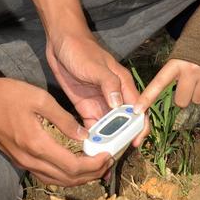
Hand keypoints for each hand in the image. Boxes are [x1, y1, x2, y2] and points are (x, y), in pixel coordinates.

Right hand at [0, 74, 111, 186]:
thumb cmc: (7, 94)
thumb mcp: (39, 98)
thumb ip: (63, 118)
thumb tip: (84, 135)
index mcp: (37, 145)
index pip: (72, 166)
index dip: (93, 165)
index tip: (108, 156)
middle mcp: (30, 160)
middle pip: (67, 179)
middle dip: (91, 174)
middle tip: (107, 163)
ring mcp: (23, 162)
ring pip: (56, 181)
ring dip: (78, 178)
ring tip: (95, 167)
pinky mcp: (19, 160)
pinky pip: (46, 176)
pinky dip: (63, 176)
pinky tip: (71, 166)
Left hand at [46, 31, 148, 145]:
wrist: (60, 41)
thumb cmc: (81, 49)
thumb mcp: (96, 65)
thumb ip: (109, 84)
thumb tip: (120, 107)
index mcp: (123, 85)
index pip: (138, 110)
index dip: (139, 128)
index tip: (134, 143)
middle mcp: (114, 97)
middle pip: (124, 123)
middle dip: (122, 139)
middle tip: (114, 156)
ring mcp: (99, 102)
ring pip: (108, 128)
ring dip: (107, 141)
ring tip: (100, 157)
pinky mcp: (85, 106)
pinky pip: (92, 126)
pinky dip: (91, 137)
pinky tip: (87, 148)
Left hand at [134, 58, 199, 111]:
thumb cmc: (197, 40)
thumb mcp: (181, 52)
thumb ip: (176, 70)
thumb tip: (172, 88)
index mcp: (177, 62)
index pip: (159, 83)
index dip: (148, 97)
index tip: (137, 110)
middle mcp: (191, 70)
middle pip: (182, 101)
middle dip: (184, 95)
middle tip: (188, 83)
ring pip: (199, 100)